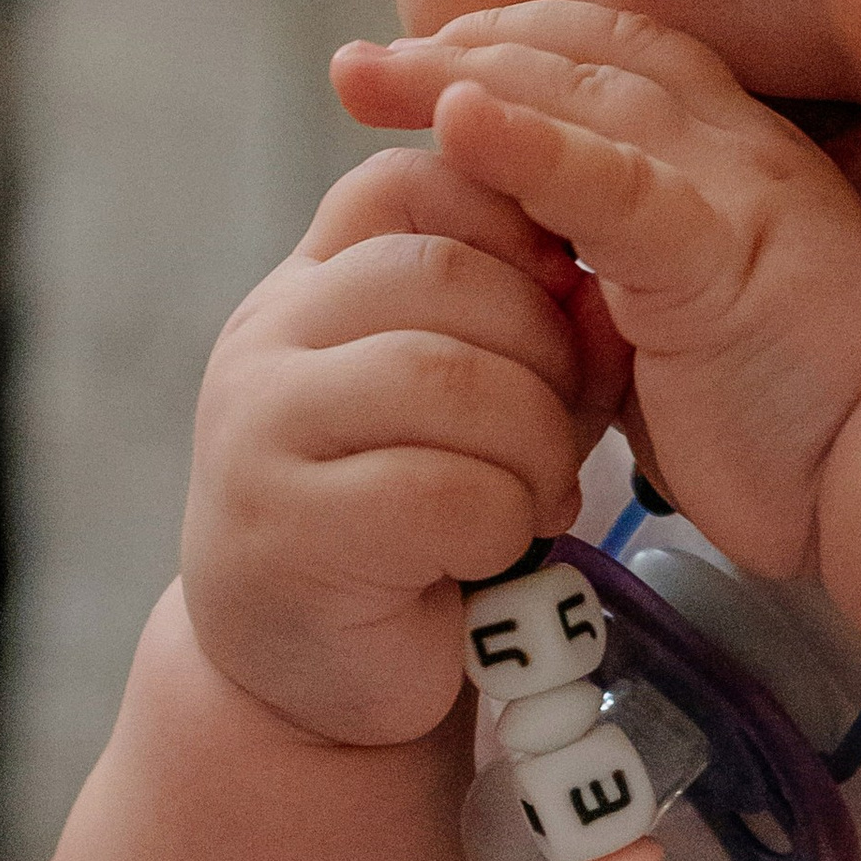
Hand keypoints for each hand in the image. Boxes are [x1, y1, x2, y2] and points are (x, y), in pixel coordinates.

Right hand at [183, 149, 631, 742]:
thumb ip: (532, 326)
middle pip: (444, 277)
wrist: (319, 674)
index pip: (404, 186)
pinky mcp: (285, 529)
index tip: (563, 289)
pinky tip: (497, 547)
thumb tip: (602, 274)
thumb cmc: (415, 519)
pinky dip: (502, 519)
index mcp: (310, 289)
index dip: (507, 218)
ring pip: (447, 378)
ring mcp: (259, 431)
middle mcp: (265, 341)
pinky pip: (440, 490)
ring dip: (533, 443)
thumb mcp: (475, 400)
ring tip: (541, 494)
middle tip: (567, 427)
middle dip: (544, 350)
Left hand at [333, 7, 860, 578]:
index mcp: (732, 159)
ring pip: (586, 97)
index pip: (612, 58)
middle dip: (460, 48)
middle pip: (581, 57)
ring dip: (466, 78)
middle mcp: (735, 147)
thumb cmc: (806, 423)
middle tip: (356, 64)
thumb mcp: (689, 337)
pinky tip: (457, 121)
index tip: (420, 67)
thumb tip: (545, 295)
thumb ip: (621, 294)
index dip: (511, 47)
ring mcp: (731, 189)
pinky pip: (612, 183)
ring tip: (374, 77)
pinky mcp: (720, 252)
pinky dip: (529, 146)